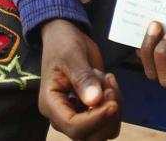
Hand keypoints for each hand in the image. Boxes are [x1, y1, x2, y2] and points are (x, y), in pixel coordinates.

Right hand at [39, 19, 121, 139]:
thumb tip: (95, 101)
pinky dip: (114, 101)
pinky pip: (108, 117)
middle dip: (107, 114)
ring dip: (113, 106)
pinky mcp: (90, 109)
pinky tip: (108, 80)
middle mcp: (63, 116)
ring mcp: (77, 114)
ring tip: (108, 79)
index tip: (112, 102)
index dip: (96, 119)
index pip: (74, 127)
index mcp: (51, 105)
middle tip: (110, 85)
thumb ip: (82, 78)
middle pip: (90, 136)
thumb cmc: (63, 43)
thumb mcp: (71, 55)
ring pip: (103, 130)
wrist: (65, 35)